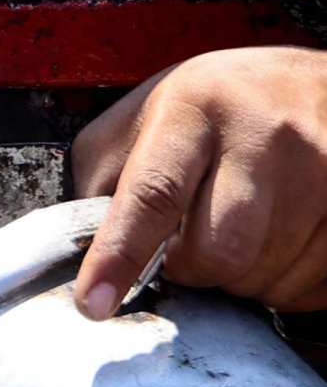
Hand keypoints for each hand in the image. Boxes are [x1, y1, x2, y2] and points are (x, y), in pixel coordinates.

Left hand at [71, 47, 326, 315]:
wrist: (307, 82)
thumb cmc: (212, 110)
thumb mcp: (144, 119)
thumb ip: (107, 180)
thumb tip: (83, 252)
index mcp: (193, 110)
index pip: (152, 195)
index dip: (119, 256)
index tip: (92, 304)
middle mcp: (265, 135)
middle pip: (220, 251)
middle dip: (194, 270)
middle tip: (190, 251)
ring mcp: (323, 168)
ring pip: (270, 275)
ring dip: (243, 278)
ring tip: (240, 236)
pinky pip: (314, 283)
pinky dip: (287, 283)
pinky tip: (279, 246)